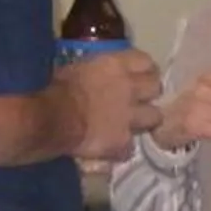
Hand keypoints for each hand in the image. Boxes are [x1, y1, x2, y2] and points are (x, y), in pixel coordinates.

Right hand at [57, 47, 161, 162]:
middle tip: (140, 99)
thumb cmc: (58, 88)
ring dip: (144, 121)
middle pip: (156, 88)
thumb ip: (95, 71)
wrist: (55, 118)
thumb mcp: (76, 69)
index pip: (145, 61)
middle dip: (150, 94)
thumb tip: (96, 75)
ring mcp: (130, 117)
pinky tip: (114, 149)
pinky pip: (130, 148)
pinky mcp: (123, 142)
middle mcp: (130, 89)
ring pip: (154, 118)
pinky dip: (122, 149)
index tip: (140, 75)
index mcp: (116, 66)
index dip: (144, 69)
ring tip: (132, 125)